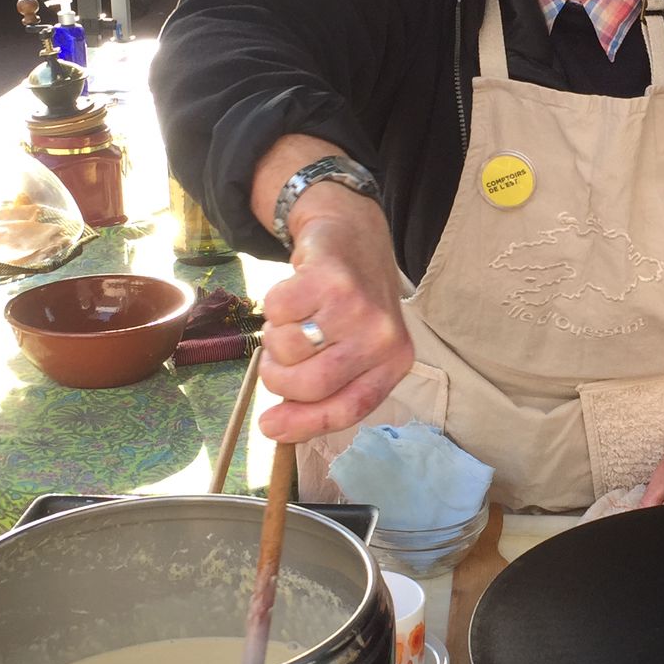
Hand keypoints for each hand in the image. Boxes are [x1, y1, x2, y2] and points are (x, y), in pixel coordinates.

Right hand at [256, 189, 412, 442]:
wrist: (353, 234)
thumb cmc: (350, 303)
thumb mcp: (353, 349)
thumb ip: (322, 392)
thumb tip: (273, 430)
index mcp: (394, 362)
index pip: (348, 409)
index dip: (304, 424)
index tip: (269, 428)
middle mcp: (382, 337)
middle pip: (311, 385)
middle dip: (278, 379)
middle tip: (276, 362)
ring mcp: (356, 306)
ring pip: (287, 349)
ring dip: (274, 340)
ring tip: (291, 322)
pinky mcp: (328, 278)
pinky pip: (276, 312)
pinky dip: (272, 307)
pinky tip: (294, 295)